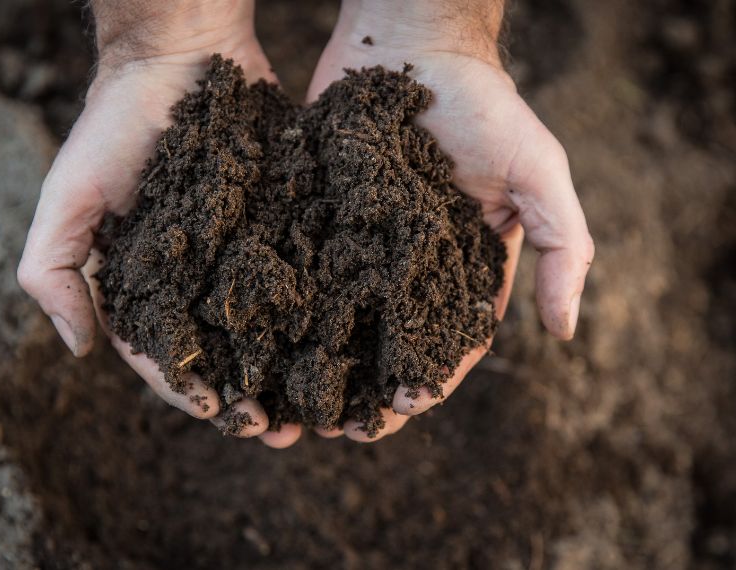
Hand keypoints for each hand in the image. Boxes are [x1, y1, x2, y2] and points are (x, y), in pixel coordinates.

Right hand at [17, 0, 300, 446]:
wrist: (180, 56)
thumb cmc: (115, 124)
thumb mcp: (68, 195)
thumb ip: (54, 271)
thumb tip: (78, 352)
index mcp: (145, 286)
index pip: (166, 355)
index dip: (194, 392)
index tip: (228, 417)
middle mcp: (195, 280)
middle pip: (226, 355)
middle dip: (253, 398)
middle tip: (287, 431)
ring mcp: (241, 255)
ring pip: (271, 329)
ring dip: (294, 372)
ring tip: (325, 408)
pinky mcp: (280, 226)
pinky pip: (302, 277)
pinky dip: (320, 315)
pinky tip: (345, 343)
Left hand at [298, 0, 594, 442]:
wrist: (410, 44)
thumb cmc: (483, 105)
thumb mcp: (539, 172)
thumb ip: (563, 247)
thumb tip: (568, 333)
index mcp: (461, 265)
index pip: (446, 339)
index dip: (426, 380)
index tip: (400, 411)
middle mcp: (407, 266)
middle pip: (384, 344)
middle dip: (364, 390)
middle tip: (337, 428)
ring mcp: (358, 245)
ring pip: (335, 322)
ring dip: (319, 368)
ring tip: (294, 406)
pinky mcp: (316, 219)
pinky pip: (300, 274)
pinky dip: (285, 314)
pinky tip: (264, 346)